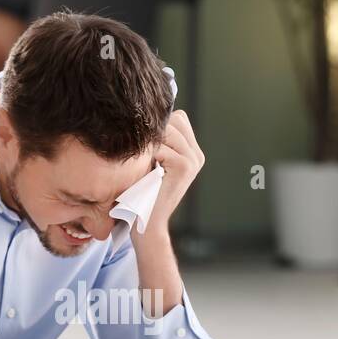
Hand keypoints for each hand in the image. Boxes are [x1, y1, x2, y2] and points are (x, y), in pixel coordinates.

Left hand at [142, 109, 203, 238]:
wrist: (145, 225)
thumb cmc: (141, 194)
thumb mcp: (150, 163)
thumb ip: (157, 141)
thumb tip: (144, 113)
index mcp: (192, 153)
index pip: (177, 118)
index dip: (158, 127)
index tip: (147, 147)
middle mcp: (197, 155)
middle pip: (173, 120)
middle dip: (154, 134)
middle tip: (144, 158)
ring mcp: (193, 160)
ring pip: (166, 131)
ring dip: (150, 146)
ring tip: (144, 166)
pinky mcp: (185, 166)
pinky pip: (160, 147)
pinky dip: (148, 158)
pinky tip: (146, 174)